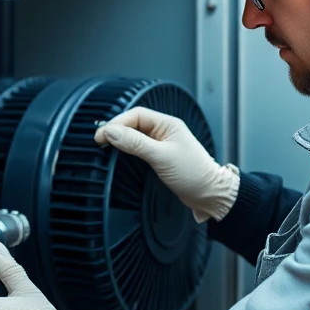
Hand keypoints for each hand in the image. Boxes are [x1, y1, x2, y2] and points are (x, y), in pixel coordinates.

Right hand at [94, 107, 239, 222]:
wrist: (209, 194)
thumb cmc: (193, 174)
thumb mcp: (161, 156)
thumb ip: (136, 143)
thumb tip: (112, 132)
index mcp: (168, 124)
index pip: (136, 115)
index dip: (117, 123)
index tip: (102, 135)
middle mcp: (164, 131)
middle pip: (133, 124)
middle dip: (116, 129)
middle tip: (99, 141)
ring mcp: (162, 144)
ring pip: (135, 135)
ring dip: (120, 139)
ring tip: (105, 145)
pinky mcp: (160, 157)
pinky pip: (139, 147)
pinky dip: (127, 148)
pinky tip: (119, 153)